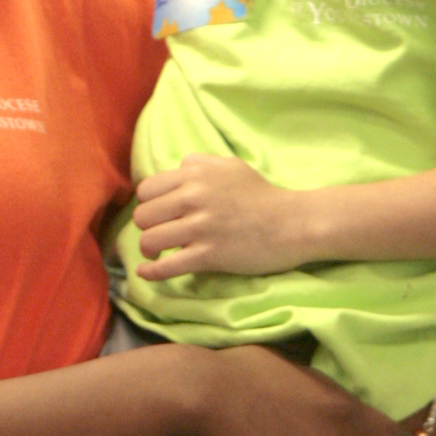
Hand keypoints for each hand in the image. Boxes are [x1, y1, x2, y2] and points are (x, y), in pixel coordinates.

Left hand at [133, 155, 317, 280]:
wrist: (292, 223)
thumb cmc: (262, 194)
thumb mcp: (231, 165)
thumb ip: (201, 162)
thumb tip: (178, 167)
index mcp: (195, 175)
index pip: (147, 190)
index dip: (148, 203)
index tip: (158, 213)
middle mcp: (193, 198)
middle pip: (143, 216)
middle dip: (147, 227)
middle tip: (159, 233)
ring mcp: (200, 228)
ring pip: (149, 240)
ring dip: (149, 250)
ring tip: (157, 253)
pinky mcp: (208, 255)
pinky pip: (168, 266)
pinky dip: (152, 272)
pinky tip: (145, 273)